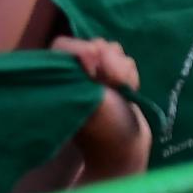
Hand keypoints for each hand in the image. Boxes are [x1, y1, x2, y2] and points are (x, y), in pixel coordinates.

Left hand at [53, 37, 150, 179]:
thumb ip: (81, 69)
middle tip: (112, 85)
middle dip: (110, 62)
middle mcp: (77, 73)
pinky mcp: (116, 80)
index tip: (91, 72)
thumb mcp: (83, 99)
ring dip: (123, 70)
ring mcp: (98, 76)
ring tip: (122, 91)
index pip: (63, 44)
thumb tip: (94, 49)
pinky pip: (127, 62)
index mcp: (60, 77)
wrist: (126, 149)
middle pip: (95, 43)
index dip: (79, 51)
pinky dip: (131, 77)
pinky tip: (129, 92)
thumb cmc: (100, 130)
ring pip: (114, 50)